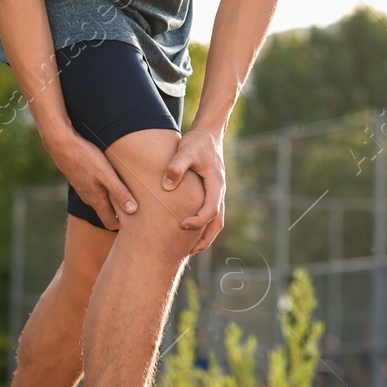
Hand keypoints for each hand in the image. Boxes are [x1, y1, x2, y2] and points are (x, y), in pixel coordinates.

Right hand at [45, 129, 135, 229]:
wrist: (62, 145)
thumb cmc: (86, 158)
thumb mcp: (107, 175)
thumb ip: (119, 192)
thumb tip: (133, 211)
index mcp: (96, 200)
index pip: (110, 223)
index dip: (123, 226)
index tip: (137, 223)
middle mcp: (89, 198)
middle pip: (107, 213)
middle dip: (121, 215)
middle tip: (138, 210)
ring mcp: (84, 189)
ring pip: (101, 201)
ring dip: (114, 201)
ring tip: (129, 194)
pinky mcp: (82, 180)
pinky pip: (96, 191)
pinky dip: (106, 190)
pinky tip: (113, 181)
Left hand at [163, 127, 224, 253]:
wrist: (207, 135)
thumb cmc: (196, 143)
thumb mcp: (185, 151)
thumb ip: (176, 167)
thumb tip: (167, 186)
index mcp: (215, 184)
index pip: (211, 210)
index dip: (198, 221)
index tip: (182, 225)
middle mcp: (219, 191)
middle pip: (218, 222)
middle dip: (205, 239)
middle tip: (189, 251)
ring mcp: (216, 193)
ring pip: (217, 221)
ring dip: (205, 236)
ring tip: (190, 249)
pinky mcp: (211, 193)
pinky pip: (211, 214)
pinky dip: (203, 227)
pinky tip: (189, 231)